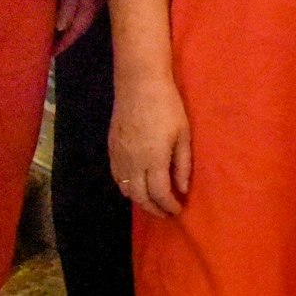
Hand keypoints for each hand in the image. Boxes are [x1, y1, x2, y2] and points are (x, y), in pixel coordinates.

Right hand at [110, 76, 192, 216]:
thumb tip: (182, 189)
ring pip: (126, 189)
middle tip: (166, 212)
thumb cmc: (167, 106)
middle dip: (154, 209)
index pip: (159, 194)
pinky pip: (117, 177)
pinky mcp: (111, 148)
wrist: (139, 84)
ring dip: (140, 200)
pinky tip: (137, 185)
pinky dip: (127, 187)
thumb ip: (182, 164)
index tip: (178, 210)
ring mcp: (119, 156)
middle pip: (140, 198)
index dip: (169, 206)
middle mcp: (133, 163)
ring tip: (153, 201)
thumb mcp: (183, 134)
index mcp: (153, 160)